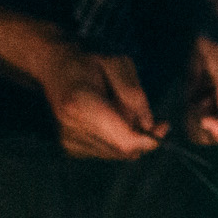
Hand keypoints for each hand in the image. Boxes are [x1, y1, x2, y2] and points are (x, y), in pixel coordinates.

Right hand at [35, 42, 165, 159]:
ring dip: (129, 137)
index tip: (163, 126)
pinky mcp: (70, 148)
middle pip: (124, 149)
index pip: (124, 140)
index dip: (148, 140)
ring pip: (118, 154)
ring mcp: (69, 141)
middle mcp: (72, 127)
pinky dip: (116, 140)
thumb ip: (134, 94)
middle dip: (142, 136)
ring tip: (120, 112)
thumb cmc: (88, 63)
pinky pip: (108, 153)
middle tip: (148, 116)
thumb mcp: (117, 64)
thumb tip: (148, 125)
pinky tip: (109, 121)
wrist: (54, 69)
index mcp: (81, 104)